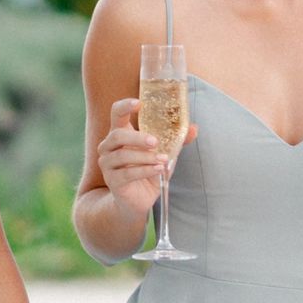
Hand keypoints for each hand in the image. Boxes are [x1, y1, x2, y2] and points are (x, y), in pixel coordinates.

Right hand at [96, 98, 197, 216]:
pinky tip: (159, 170)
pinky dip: (145, 170)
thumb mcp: (163, 153)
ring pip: (123, 155)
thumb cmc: (148, 170)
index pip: (116, 113)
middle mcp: (109, 146)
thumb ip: (176, 140)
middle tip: (155, 141)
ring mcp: (108, 164)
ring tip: (163, 160)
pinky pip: (127, 173)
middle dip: (137, 137)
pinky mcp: (112, 181)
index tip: (139, 103)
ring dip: (145, 157)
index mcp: (120, 133)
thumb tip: (194, 128)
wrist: (138, 200)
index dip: (125, 106)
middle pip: (117, 134)